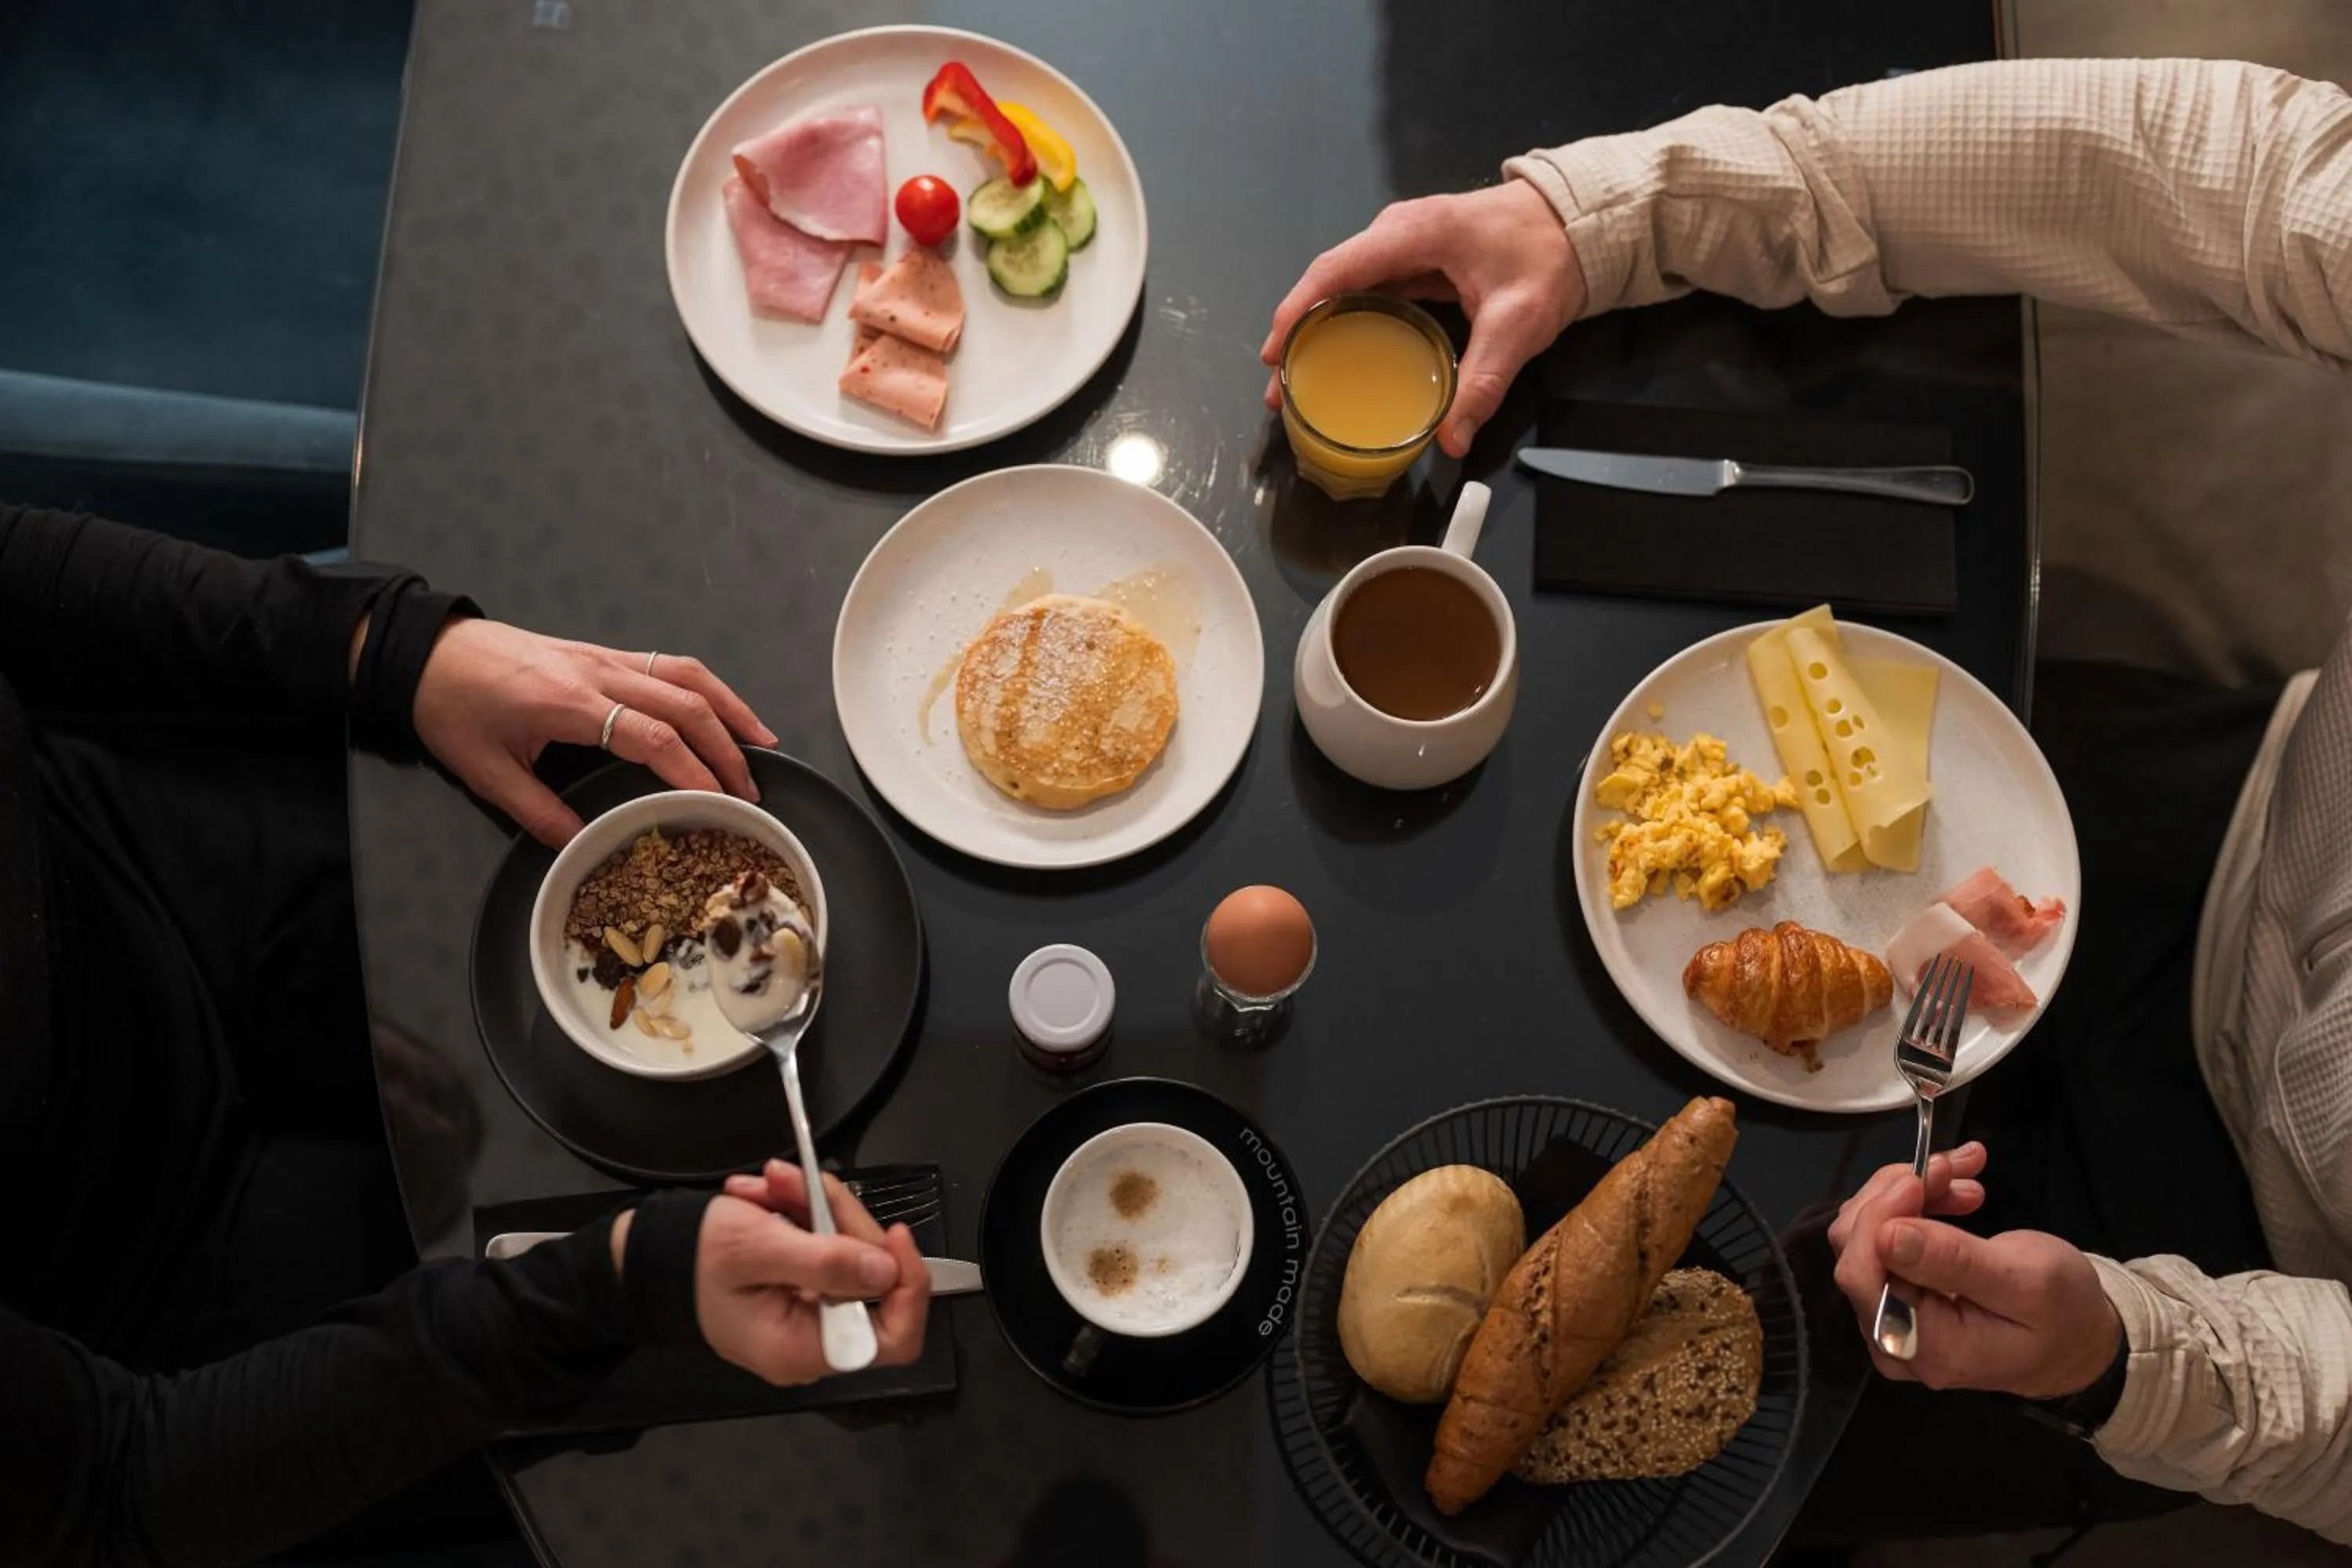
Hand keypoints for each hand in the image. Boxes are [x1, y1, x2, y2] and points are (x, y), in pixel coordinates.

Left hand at [409, 620, 776, 847]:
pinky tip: (724, 711)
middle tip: (751, 790)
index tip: (718, 801)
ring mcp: (604, 657)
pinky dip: (707, 688)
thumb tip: (583, 848)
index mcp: (567, 702)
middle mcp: (596, 672)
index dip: (691, 770)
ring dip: (730, 709)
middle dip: (725, 748)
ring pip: (685, 674)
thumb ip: (537, 812)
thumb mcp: (486, 772)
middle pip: (683, 703)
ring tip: (762, 744)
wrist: (427, 653)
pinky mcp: (603, 653)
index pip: (650, 736)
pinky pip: (668, 664)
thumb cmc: (451, 706)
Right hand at [701, 1159, 930, 1383]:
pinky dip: (808, 1215)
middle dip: (843, 1220)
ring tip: (775, 1183)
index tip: (894, 1233)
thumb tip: (886, 1270)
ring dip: (820, 1208)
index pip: (893, 1338)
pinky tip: (774, 1196)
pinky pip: (828, 1250)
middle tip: (804, 1180)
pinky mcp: (803, 1291)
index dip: (908, 1285)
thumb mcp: (756, 1248)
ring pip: (851, 1255)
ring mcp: (809, 1317)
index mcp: (802, 1349)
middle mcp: (811, 1344)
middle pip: (873, 1281)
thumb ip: (824, 1262)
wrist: (652, 1259)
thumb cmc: (691, 1260)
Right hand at [1258, 181, 1587, 456]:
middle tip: (1280, 386)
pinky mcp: (1416, 258)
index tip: (1275, 354)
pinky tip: (1340, 357)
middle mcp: (1398, 231)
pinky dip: (1346, 322)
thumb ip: (1483, 381)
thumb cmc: (1550, 256)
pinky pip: (1368, 289)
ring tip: (1299, 378)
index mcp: (1414, 234)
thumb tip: (1452, 440)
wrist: (1582, 219)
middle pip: (1329, 279)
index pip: (1336, 270)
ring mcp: (1405, 243)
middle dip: (1297, 331)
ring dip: (1317, 329)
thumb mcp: (1519, 324)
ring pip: (1344, 285)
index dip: (1297, 311)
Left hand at [1828, 1142, 2122, 1397]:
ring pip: (1867, 1232)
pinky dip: (1914, 1201)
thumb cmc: (2062, 1316)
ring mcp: (1887, 1313)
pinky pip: (1884, 1235)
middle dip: (1900, 1193)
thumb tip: (1888, 1235)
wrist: (2076, 1340)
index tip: (1920, 1176)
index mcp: (1923, 1346)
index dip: (1879, 1215)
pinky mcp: (1895, 1290)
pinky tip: (1953, 1187)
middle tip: (1953, 1166)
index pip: (1861, 1273)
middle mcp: (1889, 1336)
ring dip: (1909, 1190)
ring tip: (1961, 1173)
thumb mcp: (2027, 1284)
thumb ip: (1956, 1262)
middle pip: (1856, 1247)